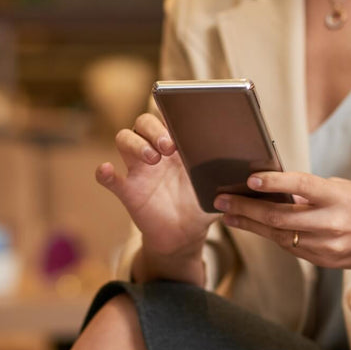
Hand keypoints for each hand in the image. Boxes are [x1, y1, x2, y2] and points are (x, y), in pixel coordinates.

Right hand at [96, 113, 216, 273]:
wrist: (186, 236)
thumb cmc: (202, 205)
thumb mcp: (218, 188)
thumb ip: (228, 175)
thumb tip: (246, 165)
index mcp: (177, 145)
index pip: (166, 116)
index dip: (168, 113)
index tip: (181, 124)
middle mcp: (155, 151)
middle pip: (142, 122)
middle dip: (154, 129)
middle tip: (169, 146)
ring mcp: (139, 170)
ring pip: (124, 139)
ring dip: (135, 144)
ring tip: (152, 159)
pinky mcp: (128, 191)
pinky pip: (110, 179)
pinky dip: (104, 173)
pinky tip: (106, 170)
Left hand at [214, 172, 350, 270]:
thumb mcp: (343, 189)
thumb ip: (310, 191)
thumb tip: (273, 189)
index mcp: (339, 198)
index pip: (301, 186)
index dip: (274, 182)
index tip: (250, 179)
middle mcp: (332, 224)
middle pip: (280, 217)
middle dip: (246, 209)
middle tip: (222, 200)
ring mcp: (326, 246)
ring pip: (279, 235)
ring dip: (250, 224)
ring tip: (228, 214)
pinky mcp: (322, 261)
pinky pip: (289, 247)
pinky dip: (270, 235)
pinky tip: (253, 226)